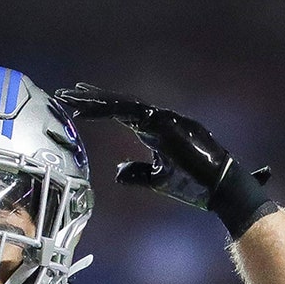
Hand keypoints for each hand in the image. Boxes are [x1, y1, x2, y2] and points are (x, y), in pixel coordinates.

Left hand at [53, 83, 272, 238]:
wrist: (220, 190)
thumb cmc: (193, 186)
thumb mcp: (156, 181)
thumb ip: (136, 174)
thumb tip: (117, 170)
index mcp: (156, 131)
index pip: (122, 114)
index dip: (100, 108)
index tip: (76, 106)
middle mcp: (158, 120)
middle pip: (119, 104)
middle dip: (91, 99)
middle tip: (64, 93)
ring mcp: (163, 120)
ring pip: (122, 105)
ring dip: (95, 100)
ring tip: (70, 97)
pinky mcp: (166, 126)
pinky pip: (132, 114)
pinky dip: (109, 111)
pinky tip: (89, 110)